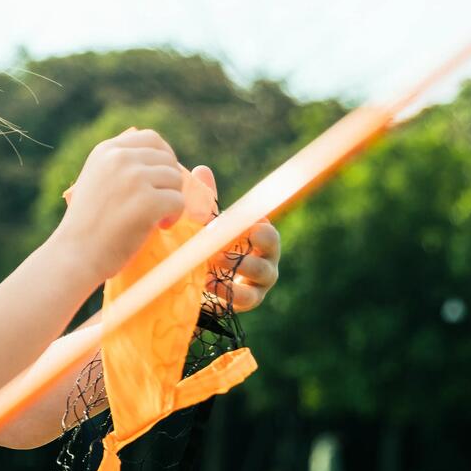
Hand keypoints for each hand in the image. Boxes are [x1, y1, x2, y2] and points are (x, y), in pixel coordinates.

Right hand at [55, 128, 188, 281]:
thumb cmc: (85, 225)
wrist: (75, 254)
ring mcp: (134, 178)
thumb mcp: (95, 182)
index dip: (164, 156)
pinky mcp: (147, 201)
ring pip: (175, 179)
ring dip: (173, 199)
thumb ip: (118, 166)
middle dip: (170, 181)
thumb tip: (157, 158)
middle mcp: (120, 158)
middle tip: (162, 202)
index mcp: (106, 151)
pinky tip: (161, 226)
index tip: (162, 177)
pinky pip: (178, 201)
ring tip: (159, 217)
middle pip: (167, 159)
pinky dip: (175, 216)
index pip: (150, 139)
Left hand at [184, 166, 281, 311]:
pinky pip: (246, 297)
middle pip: (270, 244)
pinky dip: (227, 291)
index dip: (253, 221)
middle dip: (249, 240)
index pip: (265, 222)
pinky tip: (207, 284)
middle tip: (223, 240)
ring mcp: (262, 280)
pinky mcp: (251, 301)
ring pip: (260, 271)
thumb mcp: (207, 226)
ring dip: (235, 265)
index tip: (236, 222)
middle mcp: (268, 254)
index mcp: (261, 232)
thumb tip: (201, 170)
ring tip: (211, 261)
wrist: (200, 286)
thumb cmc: (210, 249)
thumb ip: (207, 203)